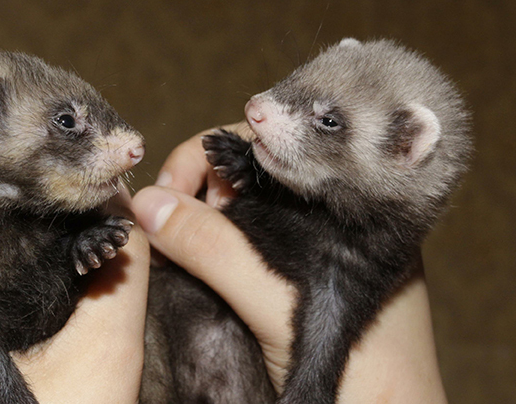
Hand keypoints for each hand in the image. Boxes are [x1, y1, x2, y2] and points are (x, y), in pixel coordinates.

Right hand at [131, 123, 447, 402]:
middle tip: (162, 222)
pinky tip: (183, 262)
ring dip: (193, 222)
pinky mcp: (284, 281)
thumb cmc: (366, 368)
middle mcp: (322, 215)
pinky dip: (201, 250)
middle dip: (193, 189)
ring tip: (169, 245)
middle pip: (242, 176)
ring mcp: (303, 248)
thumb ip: (216, 251)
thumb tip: (149, 205)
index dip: (208, 157)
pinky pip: (233, 249)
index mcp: (342, 199)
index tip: (168, 191)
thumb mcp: (279, 302)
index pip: (266, 148)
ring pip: (233, 213)